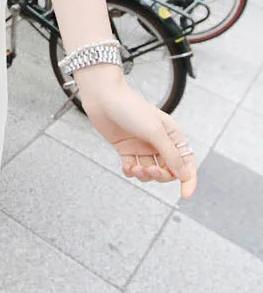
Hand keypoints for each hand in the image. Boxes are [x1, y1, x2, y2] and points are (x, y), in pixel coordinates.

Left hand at [79, 75, 197, 199]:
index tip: (186, 195)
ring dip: (145, 175)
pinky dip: (131, 171)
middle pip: (167, 170)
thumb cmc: (130, 108)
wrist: (103, 98)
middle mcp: (158, 142)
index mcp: (171, 135)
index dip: (188, 179)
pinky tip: (128, 167)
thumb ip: (170, 154)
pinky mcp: (125, 148)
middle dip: (161, 175)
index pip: (186, 162)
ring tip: (136, 169)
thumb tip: (185, 176)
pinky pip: (132, 167)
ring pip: (149, 171)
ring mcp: (141, 146)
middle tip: (151, 170)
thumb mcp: (154, 132)